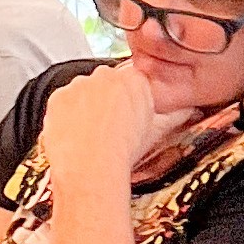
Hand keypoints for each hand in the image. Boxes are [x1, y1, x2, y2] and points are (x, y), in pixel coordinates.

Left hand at [38, 61, 162, 179]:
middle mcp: (107, 76)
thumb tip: (186, 112)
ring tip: (87, 134)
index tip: (122, 115)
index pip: (130, 81)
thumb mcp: (157, 131)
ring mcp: (80, 85)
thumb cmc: (123, 152)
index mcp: (135, 79)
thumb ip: (174, 115)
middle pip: (104, 85)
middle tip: (105, 127)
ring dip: (82, 108)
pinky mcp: (58, 97)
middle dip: (103, 102)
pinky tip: (71, 133)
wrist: (91, 167)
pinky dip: (63, 116)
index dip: (125, 101)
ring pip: (80, 93)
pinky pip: (60, 103)